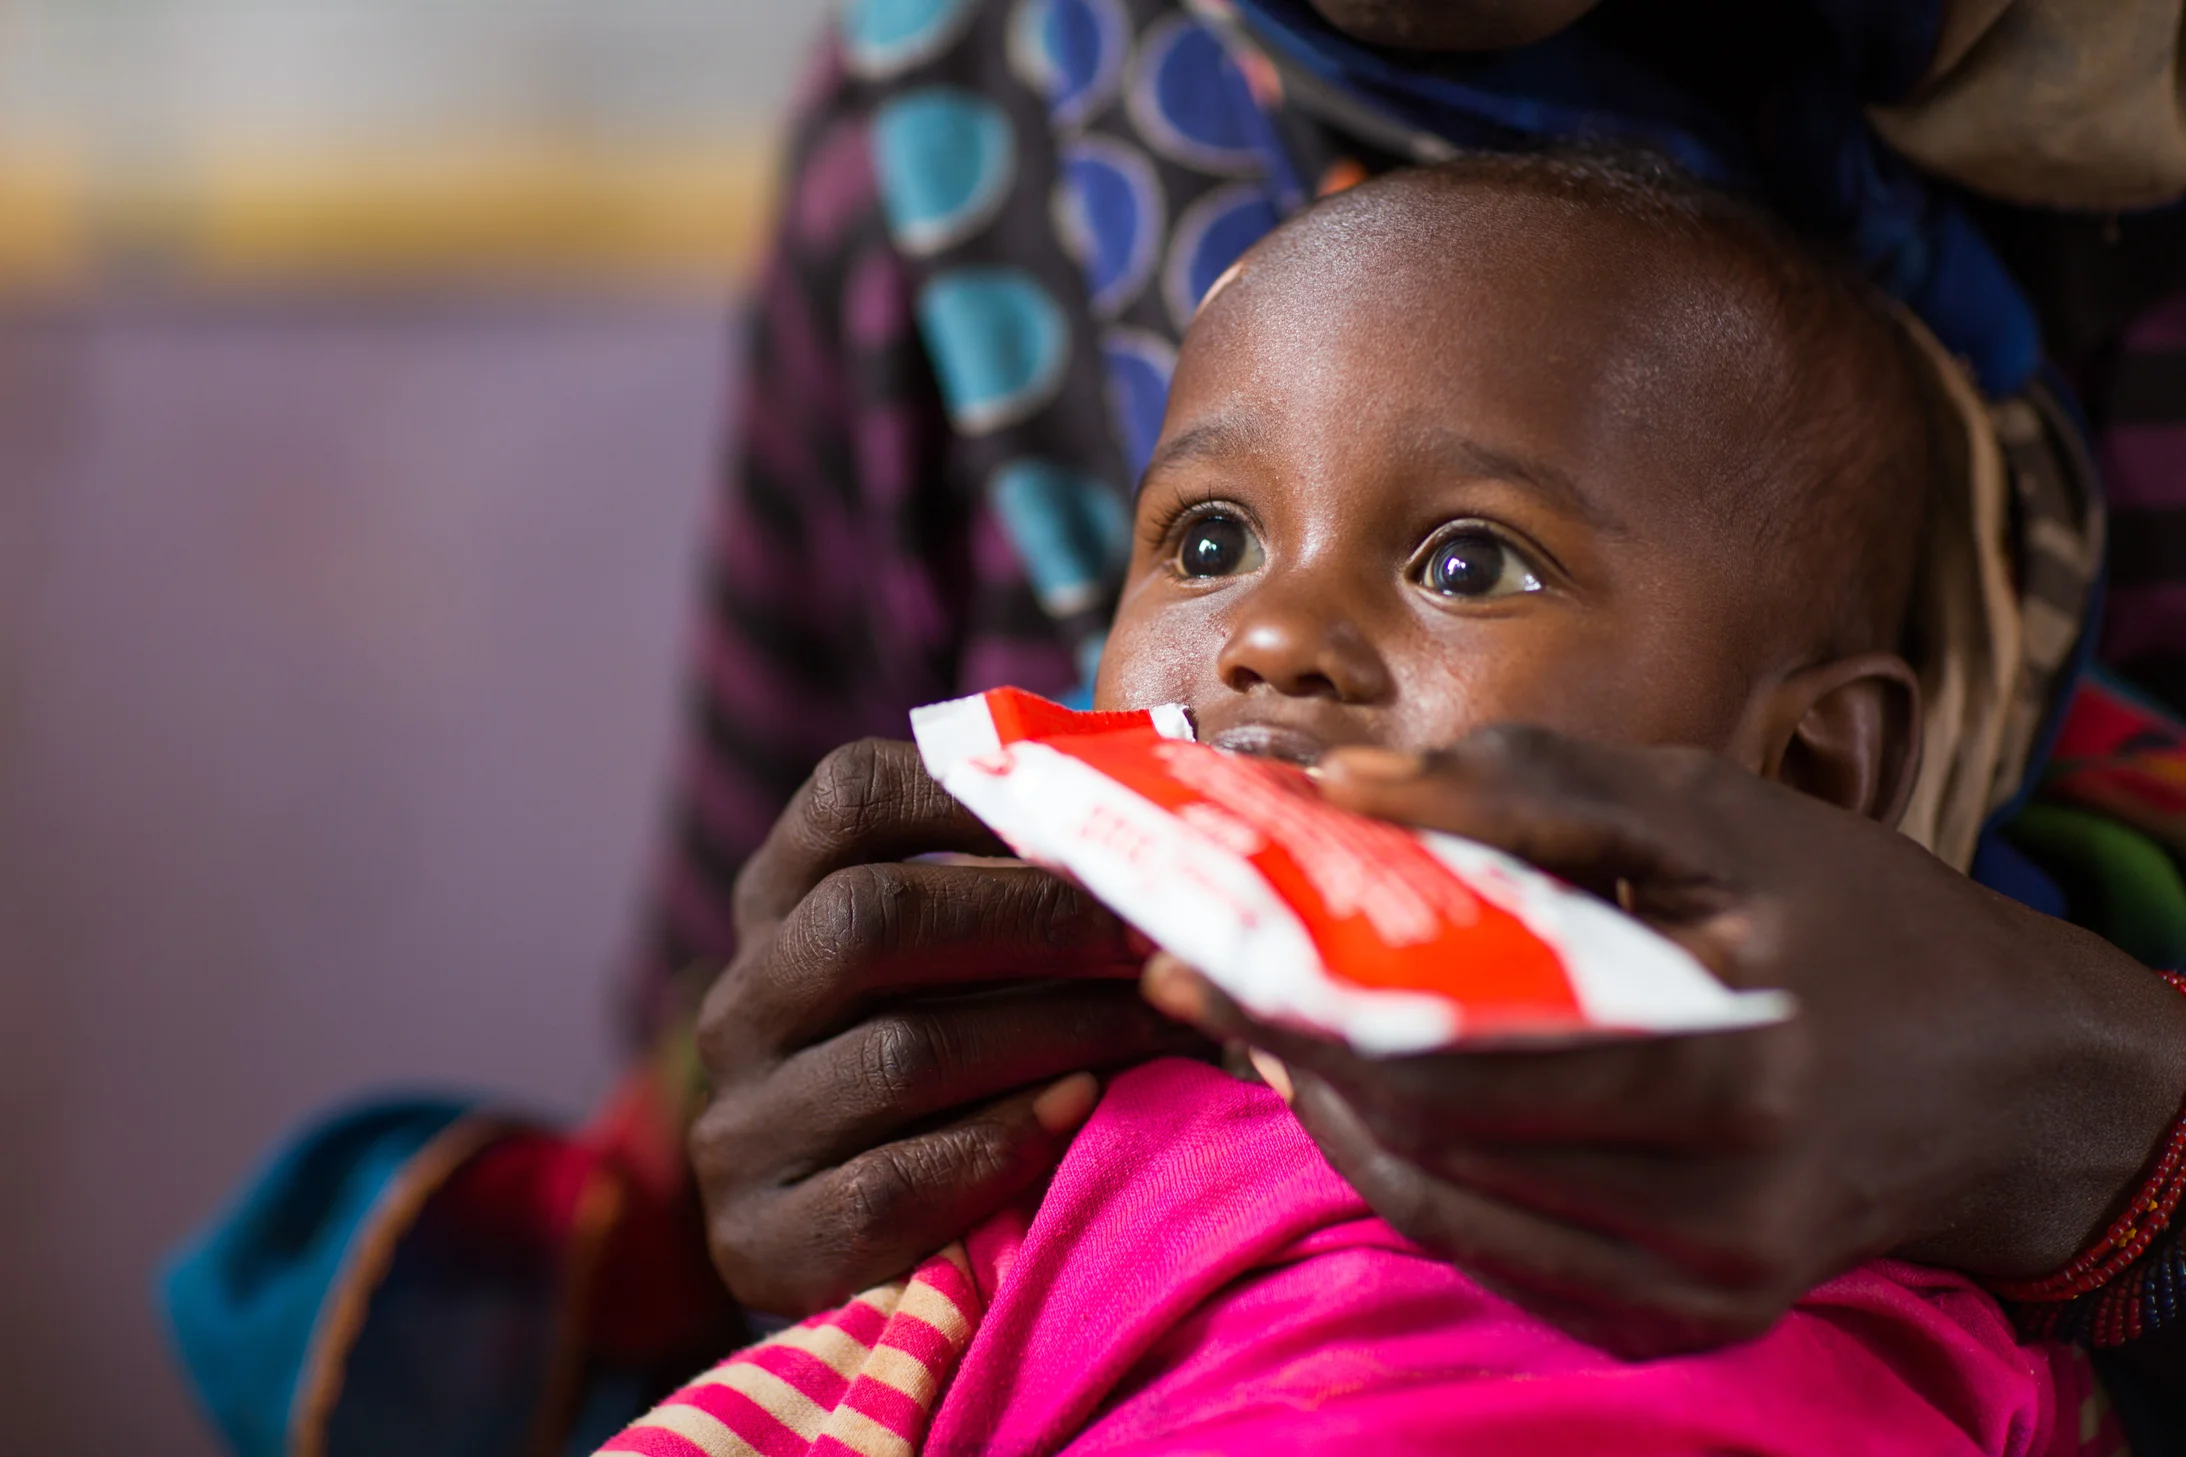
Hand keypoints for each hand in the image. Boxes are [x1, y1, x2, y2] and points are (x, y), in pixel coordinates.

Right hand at [691, 738, 1208, 1315]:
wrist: (830, 1250)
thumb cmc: (929, 1071)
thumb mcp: (936, 966)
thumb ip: (1002, 885)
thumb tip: (1144, 805)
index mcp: (778, 906)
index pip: (845, 800)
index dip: (966, 790)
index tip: (1085, 817)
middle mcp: (741, 1004)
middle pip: (868, 917)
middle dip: (1033, 920)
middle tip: (1149, 939)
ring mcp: (742, 1123)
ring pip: (898, 1053)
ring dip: (1053, 1033)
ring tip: (1158, 1029)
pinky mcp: (763, 1235)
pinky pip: (889, 1181)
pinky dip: (1000, 1143)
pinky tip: (1079, 1113)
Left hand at [1142, 726, 2185, 1356]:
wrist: (2004, 1087)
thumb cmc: (1864, 921)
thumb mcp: (1719, 815)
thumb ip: (1533, 792)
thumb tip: (1349, 781)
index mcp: (1728, 1068)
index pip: (1455, 1058)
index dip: (1306, 1008)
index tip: (1200, 953)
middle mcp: (1710, 1210)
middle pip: (1426, 1142)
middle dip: (1293, 1055)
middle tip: (1206, 979)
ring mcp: (1692, 1287)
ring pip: (1439, 1207)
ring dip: (1335, 1113)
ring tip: (1269, 1021)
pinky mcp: (1675, 1318)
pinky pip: (1491, 1248)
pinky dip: (1412, 1168)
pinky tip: (1370, 1091)